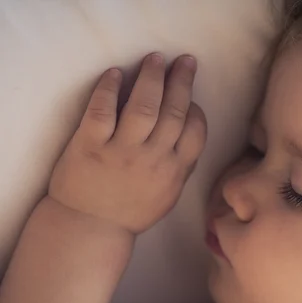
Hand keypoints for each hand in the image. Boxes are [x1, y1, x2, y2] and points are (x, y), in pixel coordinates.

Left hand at [49, 53, 205, 233]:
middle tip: (184, 60)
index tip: (189, 95)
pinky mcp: (89, 146)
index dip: (194, 108)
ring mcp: (121, 151)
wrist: (90, 228)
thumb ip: (183, 166)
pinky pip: (101, 111)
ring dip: (152, 77)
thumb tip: (192, 130)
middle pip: (173, 112)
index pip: (195, 131)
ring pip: (143, 106)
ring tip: (155, 58)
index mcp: (174, 171)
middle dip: (181, 81)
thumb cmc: (132, 211)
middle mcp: (152, 159)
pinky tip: (116, 74)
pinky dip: (109, 89)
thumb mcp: (168, 195)